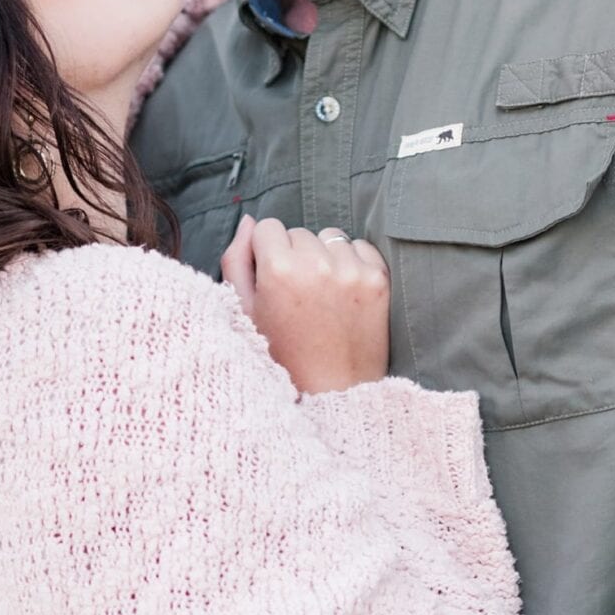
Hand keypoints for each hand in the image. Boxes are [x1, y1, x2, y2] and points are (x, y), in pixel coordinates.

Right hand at [221, 215, 389, 394]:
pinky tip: (343, 293)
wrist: (333, 393)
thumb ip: (236, 260)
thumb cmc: (282, 356)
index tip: (272, 278)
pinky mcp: (377, 280)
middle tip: (297, 293)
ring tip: (321, 292)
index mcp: (277, 270)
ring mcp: (351, 271)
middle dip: (295, 254)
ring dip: (324, 255)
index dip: (266, 252)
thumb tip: (249, 221)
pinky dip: (352, 262)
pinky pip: (360, 247)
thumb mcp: (244, 312)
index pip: (268, 227)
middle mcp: (316, 265)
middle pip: (299, 232)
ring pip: (330, 237)